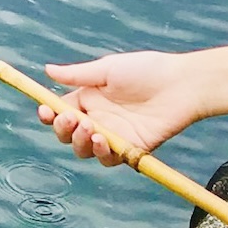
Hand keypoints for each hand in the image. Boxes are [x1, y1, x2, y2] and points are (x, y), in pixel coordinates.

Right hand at [35, 51, 206, 166]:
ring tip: (89, 127)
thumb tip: (47, 70)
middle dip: (62, 129)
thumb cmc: (148, 70)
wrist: (182, 85)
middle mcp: (98, 119)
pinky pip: (108, 159)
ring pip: (83, 149)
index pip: (60, 111)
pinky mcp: (130, 149)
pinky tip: (102, 139)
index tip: (45, 110)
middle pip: (67, 134)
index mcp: (89, 98)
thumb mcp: (108, 68)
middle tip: (71, 118)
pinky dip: (100, 152)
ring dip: (79, 141)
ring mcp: (113, 136)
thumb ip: (77, 74)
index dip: (49, 114)